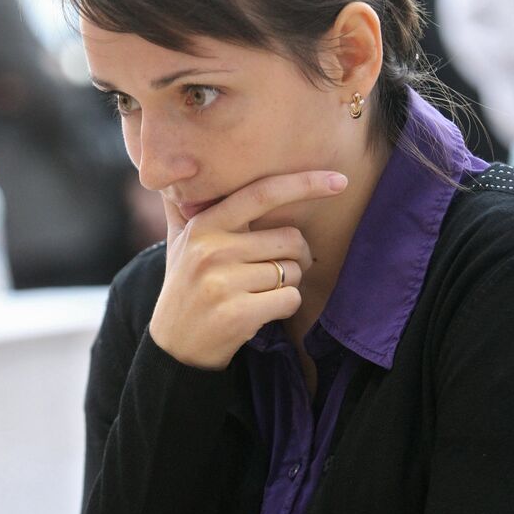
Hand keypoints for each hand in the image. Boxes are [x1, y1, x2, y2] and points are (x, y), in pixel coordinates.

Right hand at [149, 170, 347, 368]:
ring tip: (259, 293)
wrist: (173, 347)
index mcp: (203, 225)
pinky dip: (285, 307)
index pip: (262, 193)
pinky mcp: (238, 313)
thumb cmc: (184, 289)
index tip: (339, 180)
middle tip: (279, 269)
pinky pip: (290, 299)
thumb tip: (178, 166)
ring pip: (292, 272)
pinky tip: (262, 312)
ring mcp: (224, 282)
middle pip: (289, 239)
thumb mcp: (178, 243)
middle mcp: (212, 250)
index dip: (304, 184)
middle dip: (297, 256)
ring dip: (288, 284)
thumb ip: (183, 207)